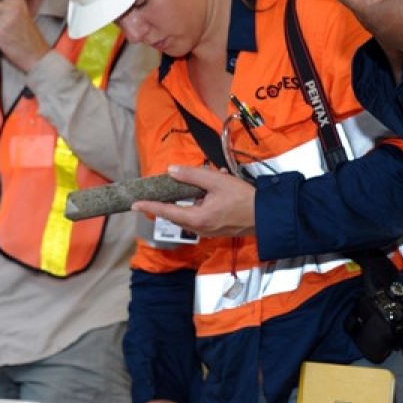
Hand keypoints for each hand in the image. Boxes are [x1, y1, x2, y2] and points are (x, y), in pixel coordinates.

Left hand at [132, 166, 255, 237]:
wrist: (266, 215)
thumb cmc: (244, 199)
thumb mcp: (216, 181)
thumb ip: (192, 175)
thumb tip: (172, 171)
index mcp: (197, 218)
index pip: (166, 211)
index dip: (150, 206)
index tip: (135, 204)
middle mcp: (200, 228)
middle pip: (178, 213)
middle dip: (177, 197)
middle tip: (173, 184)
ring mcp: (208, 231)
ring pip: (191, 213)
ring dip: (196, 196)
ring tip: (211, 179)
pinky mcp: (216, 229)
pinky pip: (202, 215)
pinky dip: (206, 201)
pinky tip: (219, 187)